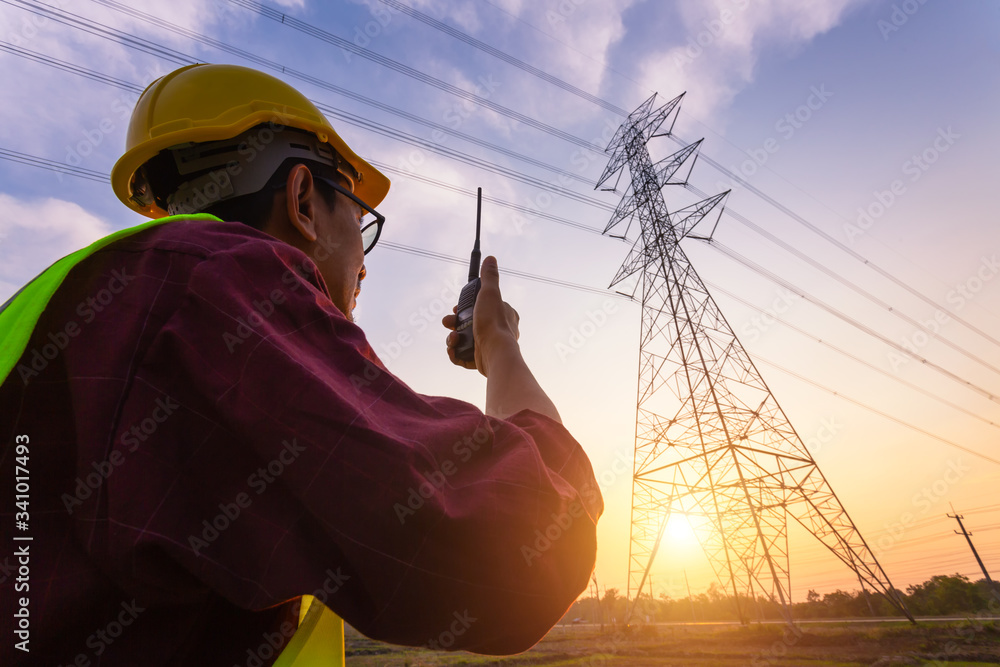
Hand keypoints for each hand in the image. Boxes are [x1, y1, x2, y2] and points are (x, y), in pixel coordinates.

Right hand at [442, 256, 519, 376]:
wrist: (494, 354)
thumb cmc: (493, 323)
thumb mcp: (490, 293)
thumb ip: (489, 277)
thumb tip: (491, 259)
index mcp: (504, 314)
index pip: (482, 306)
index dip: (467, 306)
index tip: (456, 307)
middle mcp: (499, 330)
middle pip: (470, 322)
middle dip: (455, 322)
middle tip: (449, 322)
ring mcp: (490, 345)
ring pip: (465, 339)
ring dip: (453, 337)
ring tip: (452, 338)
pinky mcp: (481, 359)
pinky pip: (464, 355)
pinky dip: (456, 352)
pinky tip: (453, 349)